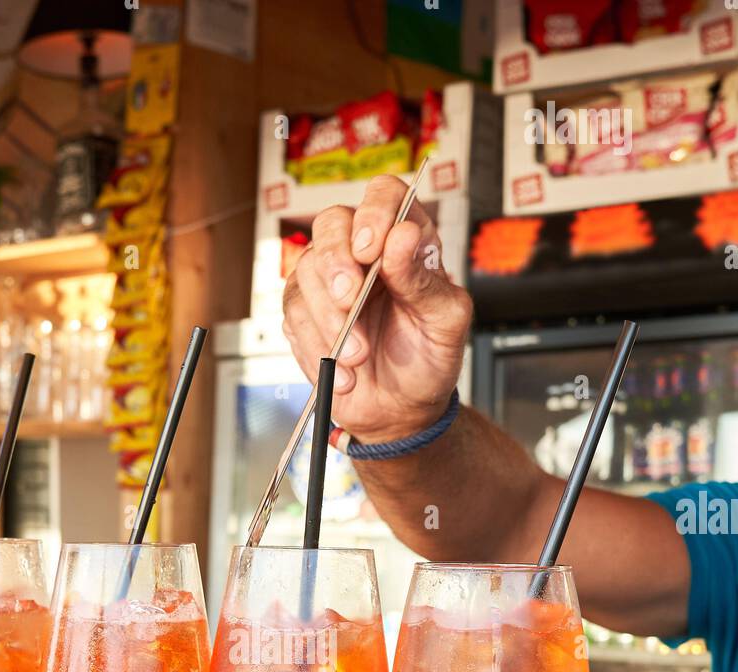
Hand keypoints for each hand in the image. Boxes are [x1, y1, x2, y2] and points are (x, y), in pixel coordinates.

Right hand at [282, 175, 470, 443]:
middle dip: (336, 264)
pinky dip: (317, 347)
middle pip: (331, 225)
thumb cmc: (428, 359)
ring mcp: (327, 282)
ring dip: (329, 320)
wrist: (401, 411)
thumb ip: (424, 279)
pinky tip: (344, 373)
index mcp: (404, 242)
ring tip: (359, 357)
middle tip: (350, 302)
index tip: (370, 249)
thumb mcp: (444, 323)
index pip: (384, 195)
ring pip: (305, 272)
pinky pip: (294, 316)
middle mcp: (361, 253)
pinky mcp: (304, 314)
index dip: (373, 212)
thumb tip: (401, 236)